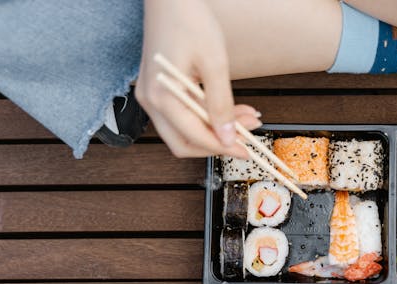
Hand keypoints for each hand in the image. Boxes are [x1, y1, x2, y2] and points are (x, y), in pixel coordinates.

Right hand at [136, 0, 260, 157]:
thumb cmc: (190, 21)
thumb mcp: (214, 64)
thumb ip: (221, 104)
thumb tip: (227, 136)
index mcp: (161, 96)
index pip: (194, 137)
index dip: (222, 147)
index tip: (246, 149)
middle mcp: (150, 101)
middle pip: (183, 143)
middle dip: (217, 144)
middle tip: (246, 137)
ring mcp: (152, 96)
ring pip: (184, 131)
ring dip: (215, 131)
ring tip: (245, 119)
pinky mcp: (160, 91)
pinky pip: (183, 115)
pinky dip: (207, 118)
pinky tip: (231, 111)